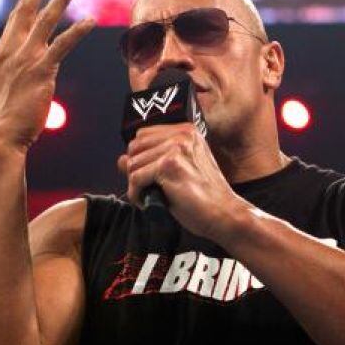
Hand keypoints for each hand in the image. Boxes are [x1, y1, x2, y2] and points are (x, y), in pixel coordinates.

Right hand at [0, 0, 95, 153]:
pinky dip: (77, 31)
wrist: (2, 136)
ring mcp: (26, 60)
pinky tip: (90, 20)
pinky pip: (62, 45)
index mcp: (1, 53)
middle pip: (26, 10)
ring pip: (45, 22)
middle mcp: (12, 51)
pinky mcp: (42, 71)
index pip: (15, 18)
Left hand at [117, 123, 250, 240]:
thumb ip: (150, 161)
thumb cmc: (203, 196)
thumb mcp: (176, 172)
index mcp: (186, 131)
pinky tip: (148, 202)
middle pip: (134, 148)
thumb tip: (120, 159)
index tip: (148, 176)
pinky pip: (135, 178)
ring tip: (150, 197)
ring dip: (135, 185)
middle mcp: (181, 134)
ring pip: (132, 164)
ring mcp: (176, 148)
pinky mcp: (169, 165)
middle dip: (135, 171)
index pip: (142, 136)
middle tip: (147, 189)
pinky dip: (136, 194)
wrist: (224, 214)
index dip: (140, 158)